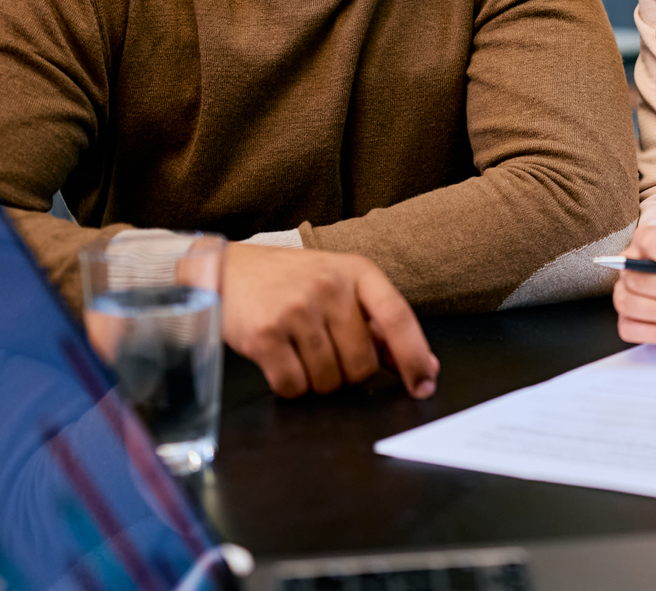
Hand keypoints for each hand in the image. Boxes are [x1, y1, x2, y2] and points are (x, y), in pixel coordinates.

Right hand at [221, 244, 437, 399]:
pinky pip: (293, 386)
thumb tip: (425, 367)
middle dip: (348, 373)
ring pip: (328, 381)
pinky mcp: (265, 334)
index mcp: (358, 272)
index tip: (423, 386)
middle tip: (327, 353)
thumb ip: (380, 326)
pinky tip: (281, 361)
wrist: (230, 269)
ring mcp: (297, 309)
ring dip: (316, 380)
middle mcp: (330, 287)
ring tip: (300, 351)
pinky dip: (290, 386)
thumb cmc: (293, 282)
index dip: (414, 357)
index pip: (397, 317)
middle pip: (362, 364)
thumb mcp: (342, 287)